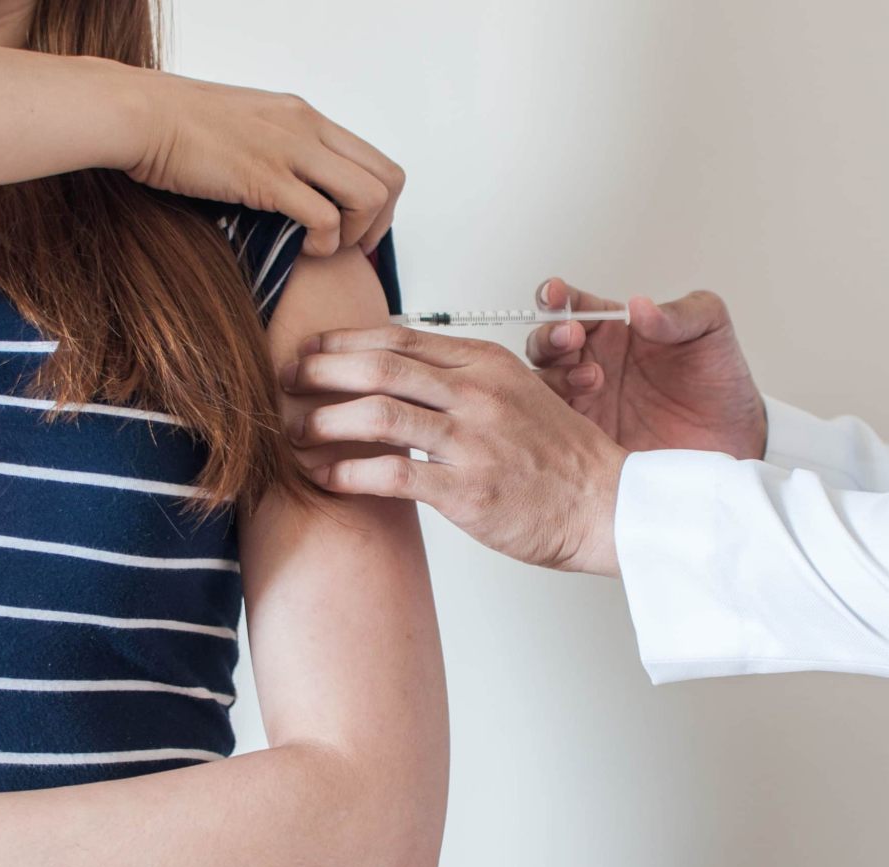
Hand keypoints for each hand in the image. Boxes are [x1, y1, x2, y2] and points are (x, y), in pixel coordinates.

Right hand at [125, 73, 403, 256]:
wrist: (138, 114)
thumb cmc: (179, 130)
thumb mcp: (248, 131)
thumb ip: (280, 154)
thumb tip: (295, 191)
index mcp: (306, 117)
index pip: (378, 160)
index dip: (381, 206)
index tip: (358, 231)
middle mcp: (308, 128)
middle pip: (387, 179)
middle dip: (379, 225)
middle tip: (353, 248)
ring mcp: (290, 151)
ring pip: (367, 197)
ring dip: (356, 234)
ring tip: (325, 248)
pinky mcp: (267, 178)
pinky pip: (326, 218)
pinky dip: (325, 244)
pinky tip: (303, 250)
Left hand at [281, 328, 628, 575]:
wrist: (603, 505)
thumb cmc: (558, 455)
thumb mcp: (517, 394)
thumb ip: (463, 379)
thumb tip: (402, 373)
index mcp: (486, 364)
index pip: (400, 339)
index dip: (345, 342)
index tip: (311, 351)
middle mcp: (476, 394)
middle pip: (380, 367)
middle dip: (321, 371)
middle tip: (285, 380)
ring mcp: (472, 441)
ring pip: (379, 414)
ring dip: (324, 421)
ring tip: (294, 431)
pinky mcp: (466, 490)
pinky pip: (392, 474)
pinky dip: (347, 472)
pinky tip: (323, 477)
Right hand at [528, 281, 766, 458]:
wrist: (734, 440)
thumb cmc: (720, 382)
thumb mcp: (711, 331)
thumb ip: (679, 314)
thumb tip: (640, 306)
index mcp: (612, 330)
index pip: (572, 306)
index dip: (556, 297)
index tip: (555, 295)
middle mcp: (590, 362)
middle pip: (544, 344)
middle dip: (549, 337)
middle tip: (572, 338)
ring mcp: (585, 402)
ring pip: (541, 383)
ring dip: (554, 375)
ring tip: (594, 378)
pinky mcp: (586, 439)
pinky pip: (553, 425)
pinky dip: (551, 416)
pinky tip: (576, 413)